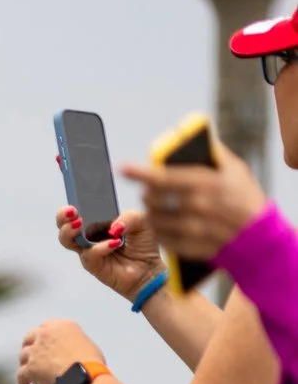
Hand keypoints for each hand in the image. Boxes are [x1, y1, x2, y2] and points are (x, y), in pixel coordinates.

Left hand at [16, 318, 104, 383]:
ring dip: (25, 362)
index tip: (43, 340)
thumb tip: (68, 352)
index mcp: (62, 326)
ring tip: (29, 371)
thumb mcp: (86, 344)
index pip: (46, 325)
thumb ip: (72, 342)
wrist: (84, 377)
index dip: (43, 334)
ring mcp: (36, 351)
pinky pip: (21, 374)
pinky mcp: (30, 367)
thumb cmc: (92, 364)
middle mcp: (46, 335)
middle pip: (30, 337)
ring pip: (23, 355)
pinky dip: (22, 379)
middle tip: (31, 353)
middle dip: (29, 344)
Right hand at [55, 205, 162, 299]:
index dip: (71, 206)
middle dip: (62, 217)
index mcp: (96, 222)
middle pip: (63, 225)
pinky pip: (90, 254)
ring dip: (69, 231)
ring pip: (67, 240)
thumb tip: (113, 227)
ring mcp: (87, 251)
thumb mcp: (141, 222)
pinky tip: (114, 242)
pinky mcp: (92, 265)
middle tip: (71, 212)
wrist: (149, 269)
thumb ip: (129, 217)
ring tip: (79, 223)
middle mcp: (87, 236)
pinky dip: (100, 247)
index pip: (77, 212)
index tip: (73, 200)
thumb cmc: (142, 245)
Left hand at [125, 142, 268, 261]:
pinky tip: (167, 225)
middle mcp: (198, 206)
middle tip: (150, 191)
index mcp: (207, 183)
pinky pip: (162, 238)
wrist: (261, 236)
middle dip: (147, 193)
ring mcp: (194, 229)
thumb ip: (212, 153)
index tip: (123, 168)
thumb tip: (191, 135)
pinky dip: (160, 231)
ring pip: (155, 219)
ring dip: (151, 212)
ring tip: (158, 208)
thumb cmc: (247, 199)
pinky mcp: (191, 247)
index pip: (164, 177)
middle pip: (154, 199)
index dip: (141, 172)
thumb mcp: (236, 170)